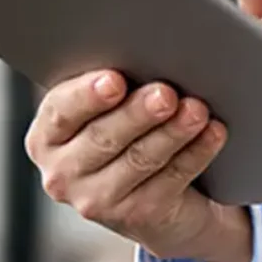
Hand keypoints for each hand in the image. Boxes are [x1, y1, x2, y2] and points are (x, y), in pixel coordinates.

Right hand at [23, 70, 250, 261]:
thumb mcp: (113, 105)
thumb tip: (151, 44)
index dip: (87, 95)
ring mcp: (97, 201)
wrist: (157, 197)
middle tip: (166, 93)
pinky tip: (213, 133)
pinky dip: (196, 153)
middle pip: (103, 137)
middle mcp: (62, 173)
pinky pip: (170, 180)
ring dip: (172, 132)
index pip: (61, 111)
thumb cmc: (131, 128)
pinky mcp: (137, 217)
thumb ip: (117, 78)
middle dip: (138, 113)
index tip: (114, 79)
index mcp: (48, 135)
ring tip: (198, 109)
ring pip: (139, 160)